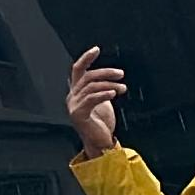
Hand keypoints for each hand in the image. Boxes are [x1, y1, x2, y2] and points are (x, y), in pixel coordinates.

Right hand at [65, 45, 124, 159]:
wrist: (100, 144)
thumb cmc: (101, 124)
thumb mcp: (102, 101)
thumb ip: (102, 89)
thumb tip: (112, 78)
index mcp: (77, 92)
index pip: (78, 70)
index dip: (86, 58)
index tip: (97, 49)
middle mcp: (72, 97)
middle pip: (88, 76)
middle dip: (106, 73)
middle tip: (121, 74)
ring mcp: (73, 106)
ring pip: (92, 86)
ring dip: (110, 85)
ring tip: (122, 88)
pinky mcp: (78, 115)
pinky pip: (91, 99)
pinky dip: (104, 94)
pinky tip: (114, 93)